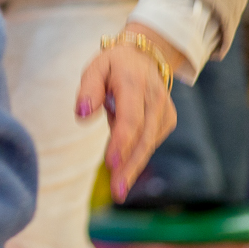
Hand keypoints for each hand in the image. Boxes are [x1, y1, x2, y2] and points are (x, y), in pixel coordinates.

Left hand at [75, 24, 182, 201]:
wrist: (144, 56)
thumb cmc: (113, 65)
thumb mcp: (95, 68)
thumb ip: (88, 90)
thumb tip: (81, 114)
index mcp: (134, 84)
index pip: (130, 118)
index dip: (122, 141)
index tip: (111, 163)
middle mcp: (155, 99)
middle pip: (143, 137)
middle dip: (130, 165)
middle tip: (117, 191)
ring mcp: (164, 111)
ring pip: (149, 144)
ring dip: (133, 167)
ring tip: (118, 190)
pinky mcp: (167, 121)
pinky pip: (150, 143)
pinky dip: (137, 157)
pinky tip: (123, 172)